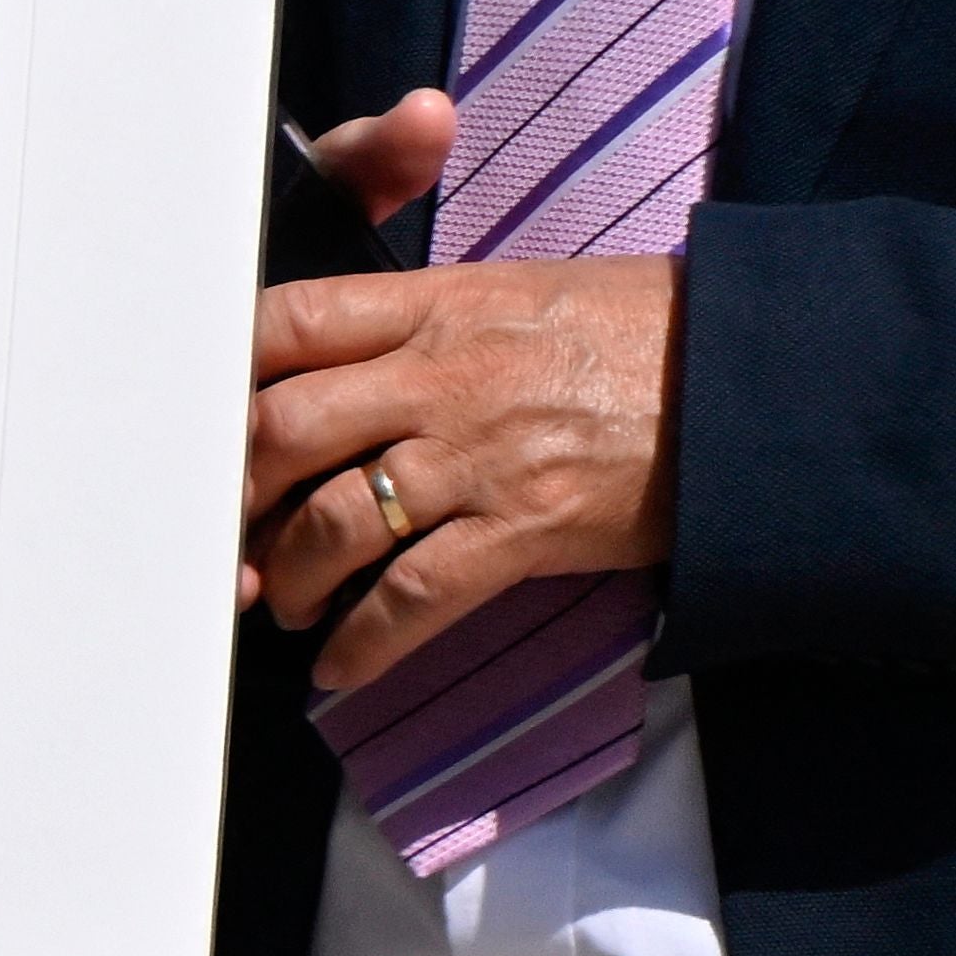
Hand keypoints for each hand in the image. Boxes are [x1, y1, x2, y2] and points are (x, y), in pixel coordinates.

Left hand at [240, 92, 682, 686]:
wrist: (761, 381)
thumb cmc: (642, 334)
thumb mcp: (520, 291)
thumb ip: (420, 320)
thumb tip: (335, 363)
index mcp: (436, 304)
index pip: (287, 322)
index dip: (222, 373)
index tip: (194, 421)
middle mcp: (444, 374)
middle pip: (284, 426)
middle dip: (232, 490)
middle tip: (216, 531)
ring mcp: (484, 453)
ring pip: (337, 518)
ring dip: (289, 572)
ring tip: (278, 598)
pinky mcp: (531, 528)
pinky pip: (417, 594)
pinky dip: (364, 640)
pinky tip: (339, 664)